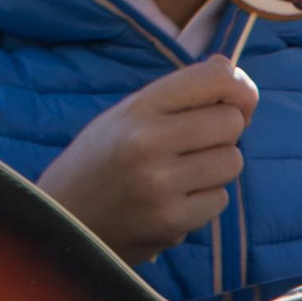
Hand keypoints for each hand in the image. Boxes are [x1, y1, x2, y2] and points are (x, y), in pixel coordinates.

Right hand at [39, 58, 256, 262]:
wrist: (61, 223)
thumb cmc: (100, 163)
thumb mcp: (125, 115)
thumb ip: (178, 95)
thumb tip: (236, 77)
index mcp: (137, 108)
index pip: (215, 79)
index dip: (240, 88)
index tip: (240, 101)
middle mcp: (147, 142)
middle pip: (231, 122)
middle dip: (225, 133)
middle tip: (197, 144)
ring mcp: (160, 185)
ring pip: (232, 162)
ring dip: (216, 168)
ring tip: (181, 174)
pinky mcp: (171, 222)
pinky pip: (220, 200)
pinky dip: (205, 200)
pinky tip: (174, 201)